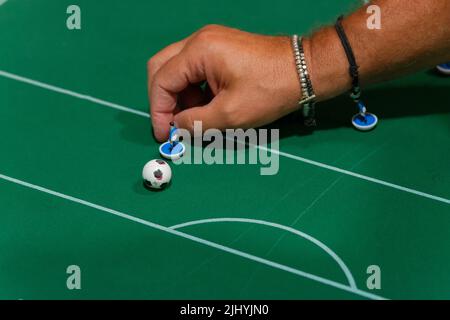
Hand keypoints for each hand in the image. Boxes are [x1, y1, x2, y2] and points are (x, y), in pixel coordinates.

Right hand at [148, 25, 301, 141]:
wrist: (305, 71)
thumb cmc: (270, 90)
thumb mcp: (230, 114)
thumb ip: (196, 123)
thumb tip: (176, 128)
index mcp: (199, 51)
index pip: (162, 80)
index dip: (158, 111)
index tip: (164, 135)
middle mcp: (200, 40)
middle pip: (162, 68)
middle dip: (164, 99)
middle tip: (173, 124)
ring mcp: (211, 42)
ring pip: (178, 69)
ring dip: (181, 96)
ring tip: (198, 118)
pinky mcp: (221, 49)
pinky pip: (195, 68)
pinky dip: (195, 89)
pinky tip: (208, 105)